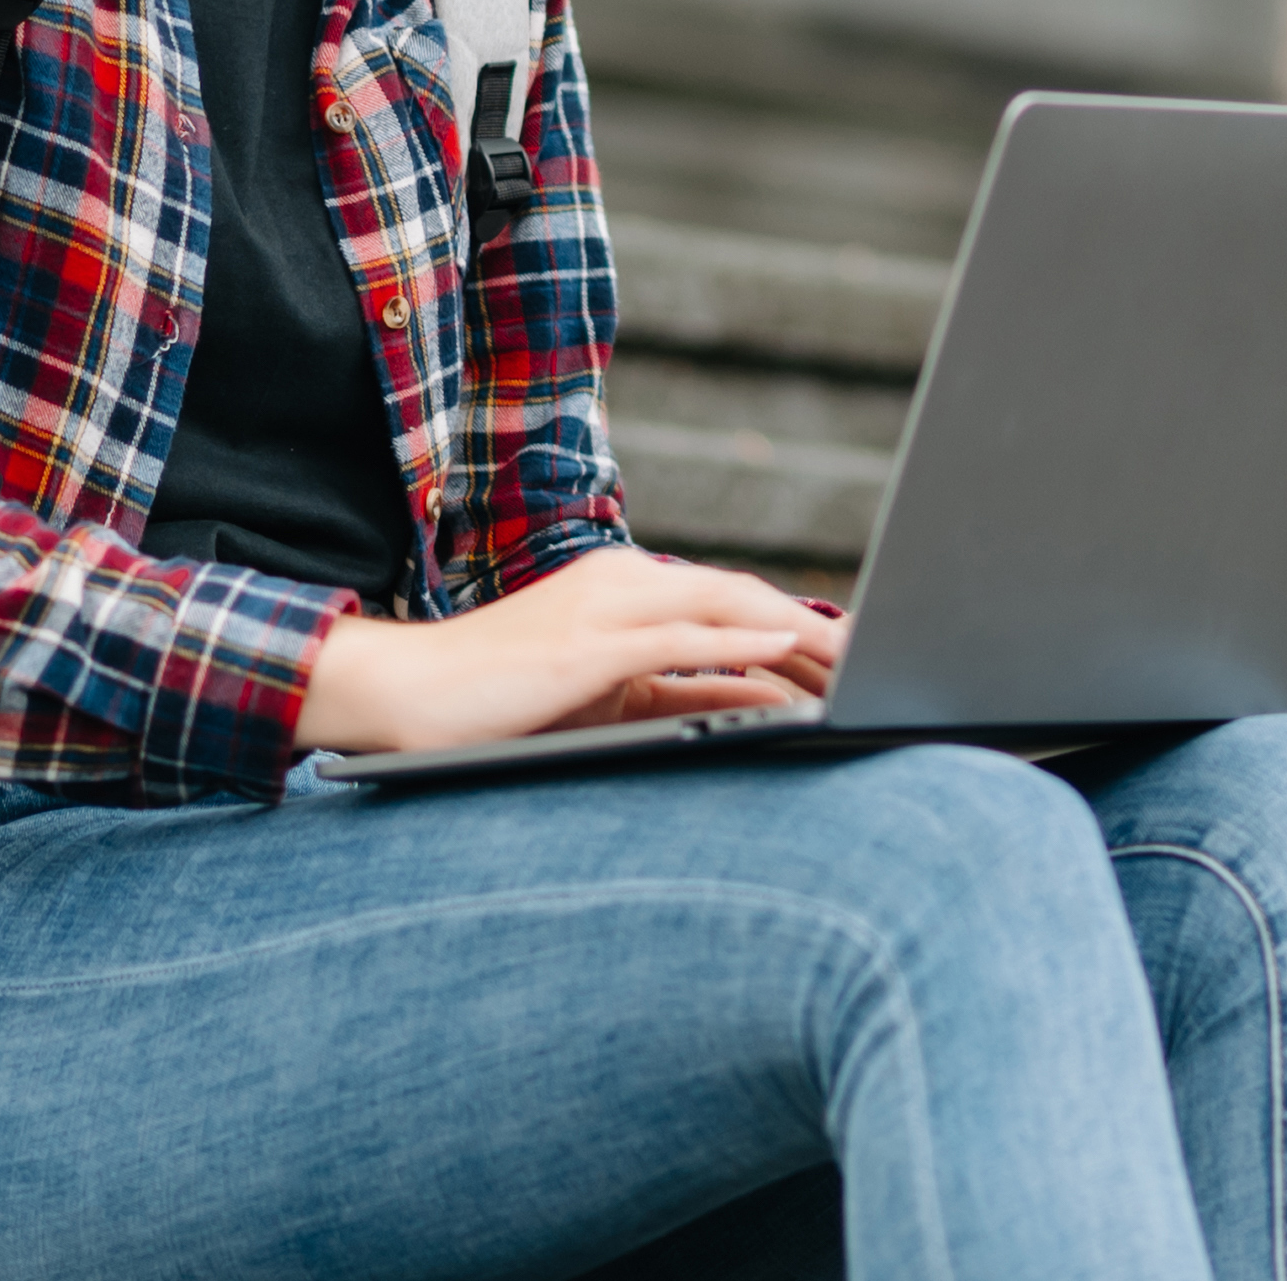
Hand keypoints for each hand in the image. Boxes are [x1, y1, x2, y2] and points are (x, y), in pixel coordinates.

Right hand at [293, 549, 846, 754]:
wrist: (408, 692)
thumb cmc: (501, 699)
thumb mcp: (604, 696)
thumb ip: (676, 690)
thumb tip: (754, 703)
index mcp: (626, 590)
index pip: (731, 601)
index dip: (797, 625)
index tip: (854, 655)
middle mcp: (622, 583)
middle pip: (741, 597)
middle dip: (813, 628)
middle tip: (878, 658)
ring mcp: (603, 608)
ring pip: (722, 607)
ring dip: (795, 630)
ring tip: (856, 653)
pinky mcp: (586, 644)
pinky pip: (676, 639)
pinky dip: (735, 641)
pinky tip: (782, 648)